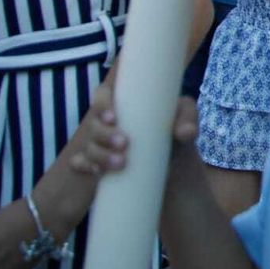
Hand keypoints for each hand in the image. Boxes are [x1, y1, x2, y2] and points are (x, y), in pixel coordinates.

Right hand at [69, 81, 198, 177]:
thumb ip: (188, 118)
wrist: (174, 161)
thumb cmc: (176, 128)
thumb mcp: (185, 118)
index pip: (102, 95)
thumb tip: (185, 132)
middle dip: (104, 134)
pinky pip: (81, 164)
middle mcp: (108, 122)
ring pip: (89, 147)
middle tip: (125, 144)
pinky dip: (85, 167)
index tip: (114, 117)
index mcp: (124, 102)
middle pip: (93, 124)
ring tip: (121, 163)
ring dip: (100, 155)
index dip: (102, 104)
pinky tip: (96, 173)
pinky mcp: (99, 164)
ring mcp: (101, 143)